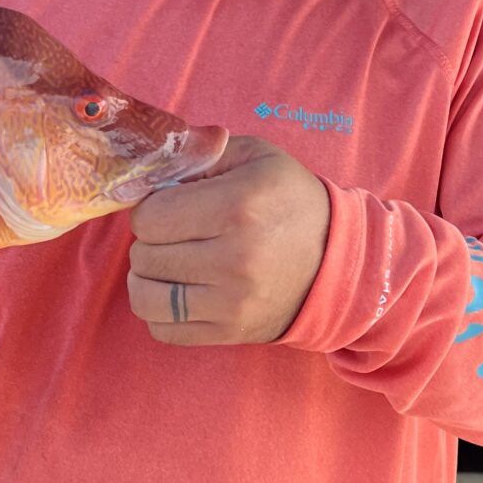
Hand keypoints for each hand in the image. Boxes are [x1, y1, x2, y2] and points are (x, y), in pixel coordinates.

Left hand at [126, 136, 328, 345]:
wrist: (338, 260)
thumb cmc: (290, 202)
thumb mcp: (257, 158)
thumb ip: (201, 151)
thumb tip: (151, 166)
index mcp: (237, 206)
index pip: (149, 217)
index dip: (150, 207)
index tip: (169, 206)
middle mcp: (234, 258)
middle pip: (144, 256)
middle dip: (150, 241)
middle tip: (174, 234)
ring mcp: (232, 302)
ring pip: (144, 298)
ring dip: (147, 279)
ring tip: (166, 264)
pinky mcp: (230, 331)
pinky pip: (163, 331)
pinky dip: (159, 312)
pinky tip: (176, 291)